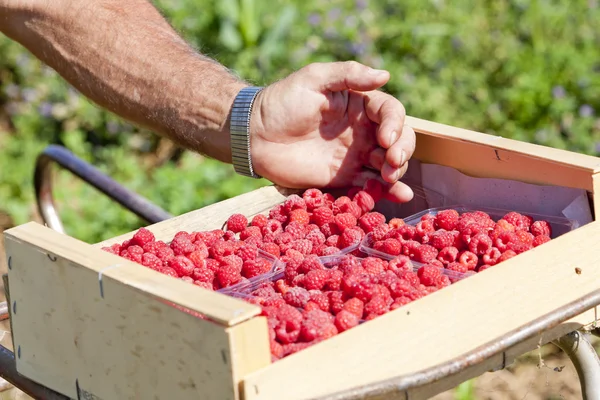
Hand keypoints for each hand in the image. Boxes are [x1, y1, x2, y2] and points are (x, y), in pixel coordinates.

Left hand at [250, 61, 415, 202]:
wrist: (255, 135)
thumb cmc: (282, 102)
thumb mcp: (313, 78)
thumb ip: (348, 74)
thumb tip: (385, 75)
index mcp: (359, 105)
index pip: (391, 113)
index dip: (395, 125)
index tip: (386, 138)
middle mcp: (363, 131)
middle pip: (398, 140)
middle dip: (401, 150)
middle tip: (391, 161)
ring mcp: (355, 156)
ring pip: (389, 164)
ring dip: (396, 171)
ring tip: (389, 177)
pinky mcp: (344, 179)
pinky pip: (371, 185)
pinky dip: (388, 192)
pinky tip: (401, 196)